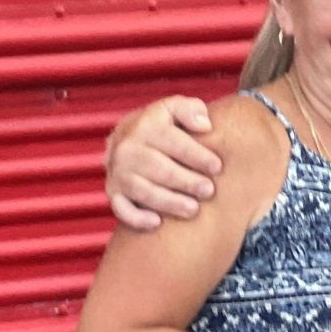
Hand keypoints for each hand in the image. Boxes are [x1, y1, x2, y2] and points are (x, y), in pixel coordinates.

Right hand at [104, 96, 223, 229]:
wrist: (126, 139)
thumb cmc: (162, 126)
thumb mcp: (173, 108)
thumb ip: (190, 109)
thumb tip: (204, 125)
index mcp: (145, 126)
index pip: (174, 142)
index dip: (197, 155)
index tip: (217, 167)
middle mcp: (128, 149)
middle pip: (159, 169)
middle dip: (186, 181)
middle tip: (209, 191)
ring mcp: (118, 172)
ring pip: (143, 191)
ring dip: (168, 202)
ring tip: (193, 209)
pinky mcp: (113, 192)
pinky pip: (121, 209)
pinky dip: (136, 218)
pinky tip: (157, 223)